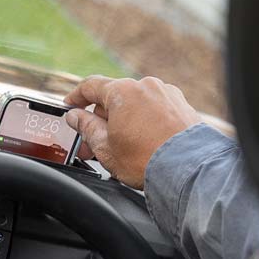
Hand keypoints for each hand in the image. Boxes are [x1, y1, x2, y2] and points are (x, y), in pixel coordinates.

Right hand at [64, 76, 200, 188]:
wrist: (188, 171)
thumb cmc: (146, 161)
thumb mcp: (105, 147)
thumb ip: (86, 127)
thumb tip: (76, 117)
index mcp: (123, 91)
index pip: (91, 86)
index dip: (76, 97)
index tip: (70, 107)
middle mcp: (146, 86)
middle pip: (115, 97)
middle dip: (102, 119)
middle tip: (93, 143)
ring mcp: (167, 95)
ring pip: (136, 105)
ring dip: (124, 121)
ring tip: (120, 147)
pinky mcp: (183, 107)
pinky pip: (156, 111)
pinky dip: (145, 122)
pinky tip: (143, 144)